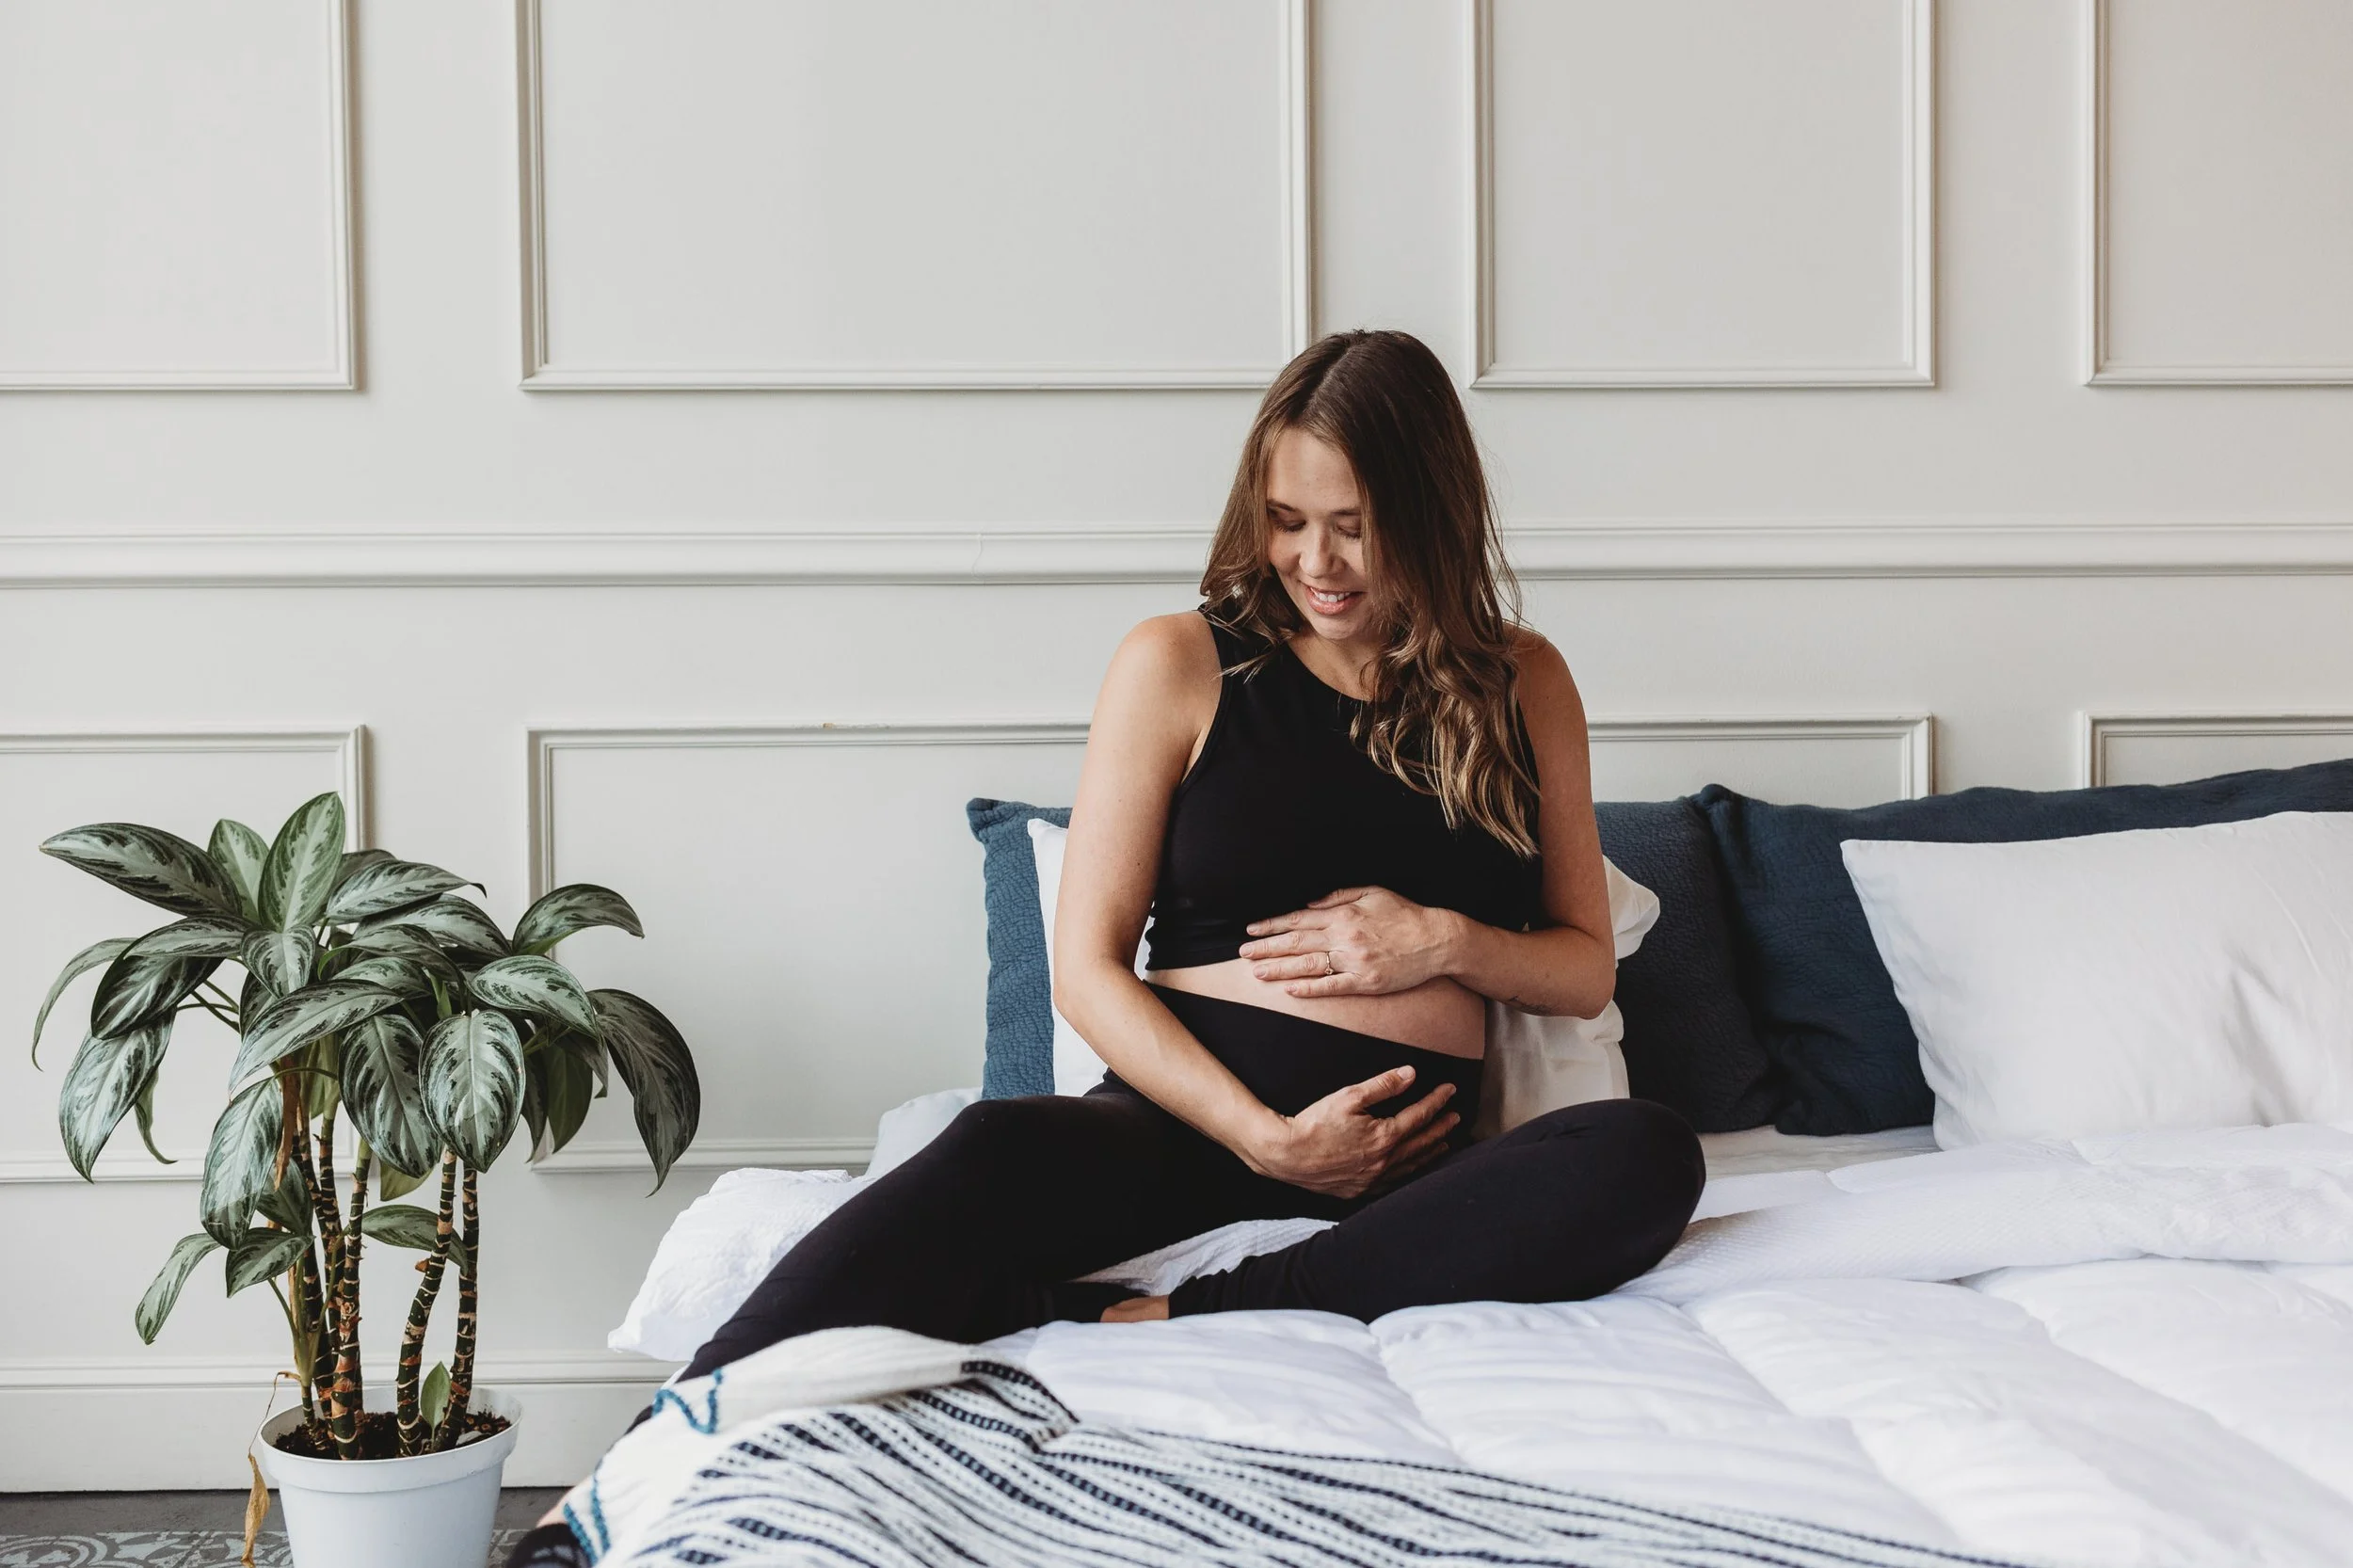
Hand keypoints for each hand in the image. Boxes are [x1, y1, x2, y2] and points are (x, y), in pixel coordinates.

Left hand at [1238, 887, 1457, 997]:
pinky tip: (1290, 990)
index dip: (1273, 925)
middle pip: (1297, 942)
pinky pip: (1333, 985)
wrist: (1436, 939)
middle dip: (1267, 947)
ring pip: (1309, 964)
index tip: (1252, 930)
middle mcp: (1345, 936)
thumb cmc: (1405, 914)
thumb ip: (1339, 896)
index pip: (1299, 919)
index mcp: (1344, 914)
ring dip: (1280, 968)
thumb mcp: (1373, 892)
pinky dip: (1310, 988)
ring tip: (1257, 972)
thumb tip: (1309, 903)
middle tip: (1243, 953)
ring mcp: (1355, 960)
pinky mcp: (1366, 981)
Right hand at [1244, 1065, 1458, 1198]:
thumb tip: (1410, 1074)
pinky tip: (1411, 1168)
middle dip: (1441, 1128)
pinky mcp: (1359, 1190)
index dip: (1437, 1101)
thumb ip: (1383, 1085)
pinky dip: (1409, 1173)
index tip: (1449, 1091)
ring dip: (1430, 1153)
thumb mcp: (1348, 1096)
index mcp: (1384, 1137)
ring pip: (1411, 1166)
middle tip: (1456, 1118)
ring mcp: (1373, 1179)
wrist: (1286, 1154)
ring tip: (1444, 1144)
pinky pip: (1394, 1183)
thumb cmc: (1314, 1122)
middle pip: (1421, 1143)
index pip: (1420, 1116)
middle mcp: (1384, 1161)